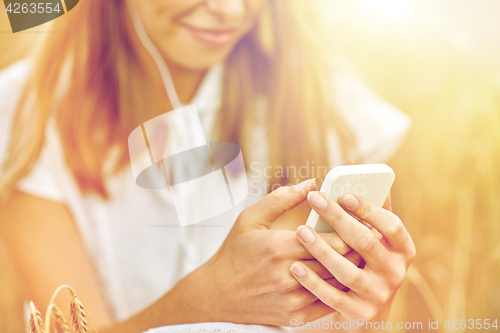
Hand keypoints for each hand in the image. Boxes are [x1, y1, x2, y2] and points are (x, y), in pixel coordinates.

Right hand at [176, 179, 361, 325]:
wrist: (218, 294)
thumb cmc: (234, 253)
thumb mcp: (250, 219)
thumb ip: (280, 200)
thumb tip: (309, 183)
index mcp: (278, 247)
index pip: (330, 240)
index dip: (350, 231)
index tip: (361, 222)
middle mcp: (288, 275)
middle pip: (339, 262)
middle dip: (357, 249)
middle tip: (370, 238)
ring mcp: (293, 298)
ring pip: (337, 284)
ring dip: (352, 270)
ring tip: (365, 257)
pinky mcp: (295, 316)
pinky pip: (329, 304)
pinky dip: (341, 291)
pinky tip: (346, 279)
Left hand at [289, 192, 414, 328]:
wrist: (364, 312)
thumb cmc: (365, 263)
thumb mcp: (378, 241)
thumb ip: (375, 215)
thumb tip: (376, 182)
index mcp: (402, 250)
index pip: (391, 225)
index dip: (369, 209)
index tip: (344, 195)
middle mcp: (395, 273)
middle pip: (366, 243)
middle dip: (338, 219)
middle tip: (315, 200)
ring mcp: (378, 295)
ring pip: (347, 270)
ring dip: (322, 249)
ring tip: (300, 232)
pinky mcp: (359, 313)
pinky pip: (332, 297)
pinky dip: (313, 282)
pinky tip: (294, 267)